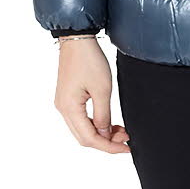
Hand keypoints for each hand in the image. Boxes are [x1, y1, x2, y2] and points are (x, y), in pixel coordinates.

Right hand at [54, 36, 130, 153]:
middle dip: (106, 142)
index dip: (108, 146)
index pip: (89, 138)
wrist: (77, 39)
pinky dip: (96, 123)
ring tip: (121, 131)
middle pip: (84, 137)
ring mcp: (64, 103)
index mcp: (69, 109)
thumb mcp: (102, 89)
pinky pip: (81, 118)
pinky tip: (109, 122)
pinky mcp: (68, 97)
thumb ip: (103, 115)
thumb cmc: (89, 59)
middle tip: (126, 140)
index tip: (126, 148)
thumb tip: (104, 135)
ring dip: (102, 133)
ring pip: (83, 129)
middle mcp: (63, 109)